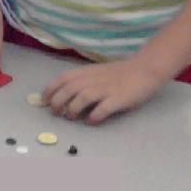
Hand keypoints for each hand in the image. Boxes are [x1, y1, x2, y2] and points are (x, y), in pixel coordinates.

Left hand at [42, 57, 167, 124]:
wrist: (145, 69)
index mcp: (87, 72)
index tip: (45, 101)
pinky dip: (94, 116)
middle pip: (68, 90)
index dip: (51, 90)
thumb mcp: (97, 72)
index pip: (62, 79)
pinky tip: (91, 121)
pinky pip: (102, 108)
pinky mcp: (118, 99)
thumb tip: (64, 95)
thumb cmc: (119, 73)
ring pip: (82, 98)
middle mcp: (94, 80)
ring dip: (73, 109)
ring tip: (71, 117)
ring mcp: (106, 89)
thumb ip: (82, 81)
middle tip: (56, 113)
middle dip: (58, 102)